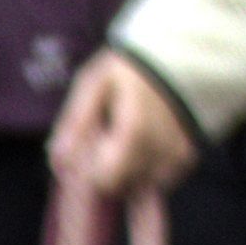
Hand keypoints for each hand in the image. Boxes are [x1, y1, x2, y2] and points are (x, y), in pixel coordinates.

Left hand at [50, 48, 196, 200]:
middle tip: (103, 141)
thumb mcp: (94, 84)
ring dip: (127, 172)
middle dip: (106, 173)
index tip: (87, 148)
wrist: (183, 56)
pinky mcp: (188, 157)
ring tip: (123, 138)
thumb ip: (76, 123)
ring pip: (141, 186)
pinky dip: (145, 169)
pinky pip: (160, 179)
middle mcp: (161, 150)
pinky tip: (140, 143)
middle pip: (123, 187)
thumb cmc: (129, 68)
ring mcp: (178, 155)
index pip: (105, 180)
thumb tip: (56, 161)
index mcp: (134, 132)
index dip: (88, 172)